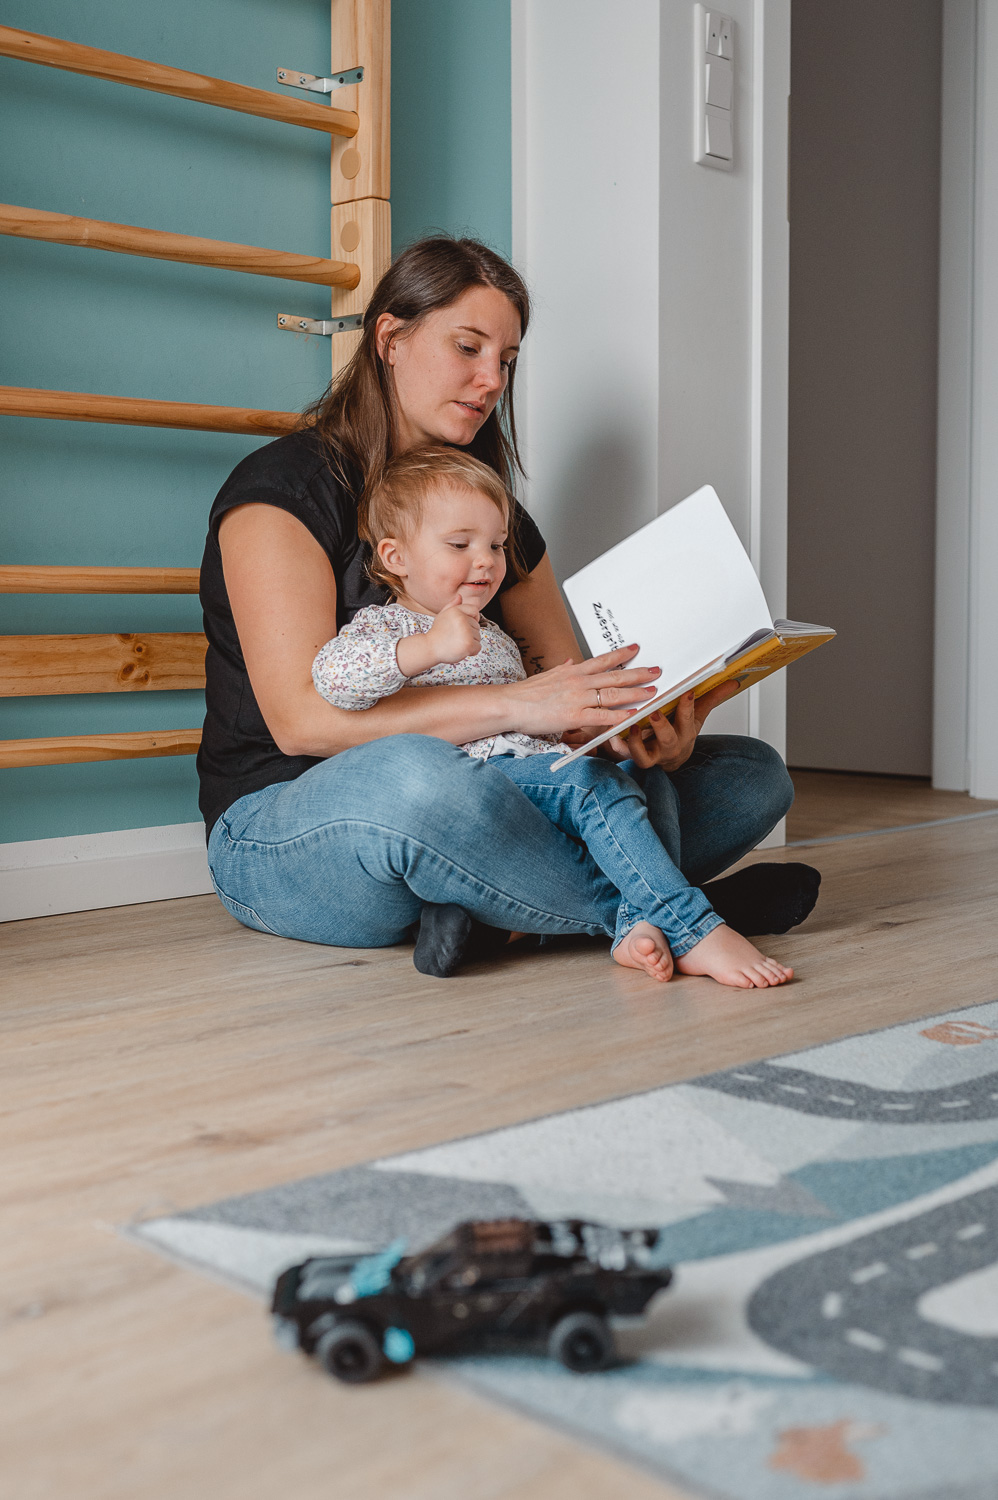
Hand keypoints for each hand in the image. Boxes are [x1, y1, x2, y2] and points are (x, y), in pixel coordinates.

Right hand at [424, 594, 482, 663]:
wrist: (429, 648)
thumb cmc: (437, 633)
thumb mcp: (442, 615)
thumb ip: (452, 605)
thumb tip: (460, 596)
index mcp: (456, 610)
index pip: (475, 610)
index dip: (473, 618)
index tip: (465, 625)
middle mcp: (462, 619)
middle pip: (477, 626)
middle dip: (469, 633)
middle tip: (455, 637)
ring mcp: (466, 632)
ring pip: (478, 637)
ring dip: (470, 642)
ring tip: (456, 643)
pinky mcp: (468, 644)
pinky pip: (478, 647)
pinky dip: (471, 651)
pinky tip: (460, 650)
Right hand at [503, 644, 662, 737]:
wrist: (509, 705)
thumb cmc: (525, 694)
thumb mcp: (546, 676)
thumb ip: (562, 670)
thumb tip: (571, 663)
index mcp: (573, 672)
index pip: (602, 660)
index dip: (621, 654)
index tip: (637, 649)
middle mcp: (578, 682)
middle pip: (615, 675)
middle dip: (638, 673)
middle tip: (657, 671)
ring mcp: (577, 699)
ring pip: (613, 693)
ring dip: (635, 692)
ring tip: (653, 691)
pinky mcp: (574, 716)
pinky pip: (602, 716)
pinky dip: (619, 715)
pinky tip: (633, 715)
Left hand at [605, 678, 739, 771]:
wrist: (669, 760)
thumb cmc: (680, 733)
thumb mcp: (697, 717)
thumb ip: (712, 698)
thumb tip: (733, 681)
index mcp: (686, 731)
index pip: (689, 718)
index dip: (688, 706)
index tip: (686, 692)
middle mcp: (670, 745)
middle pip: (669, 738)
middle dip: (662, 725)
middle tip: (654, 712)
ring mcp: (653, 754)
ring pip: (645, 754)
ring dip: (637, 742)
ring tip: (633, 726)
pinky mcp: (636, 758)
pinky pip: (627, 757)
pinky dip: (621, 747)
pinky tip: (613, 737)